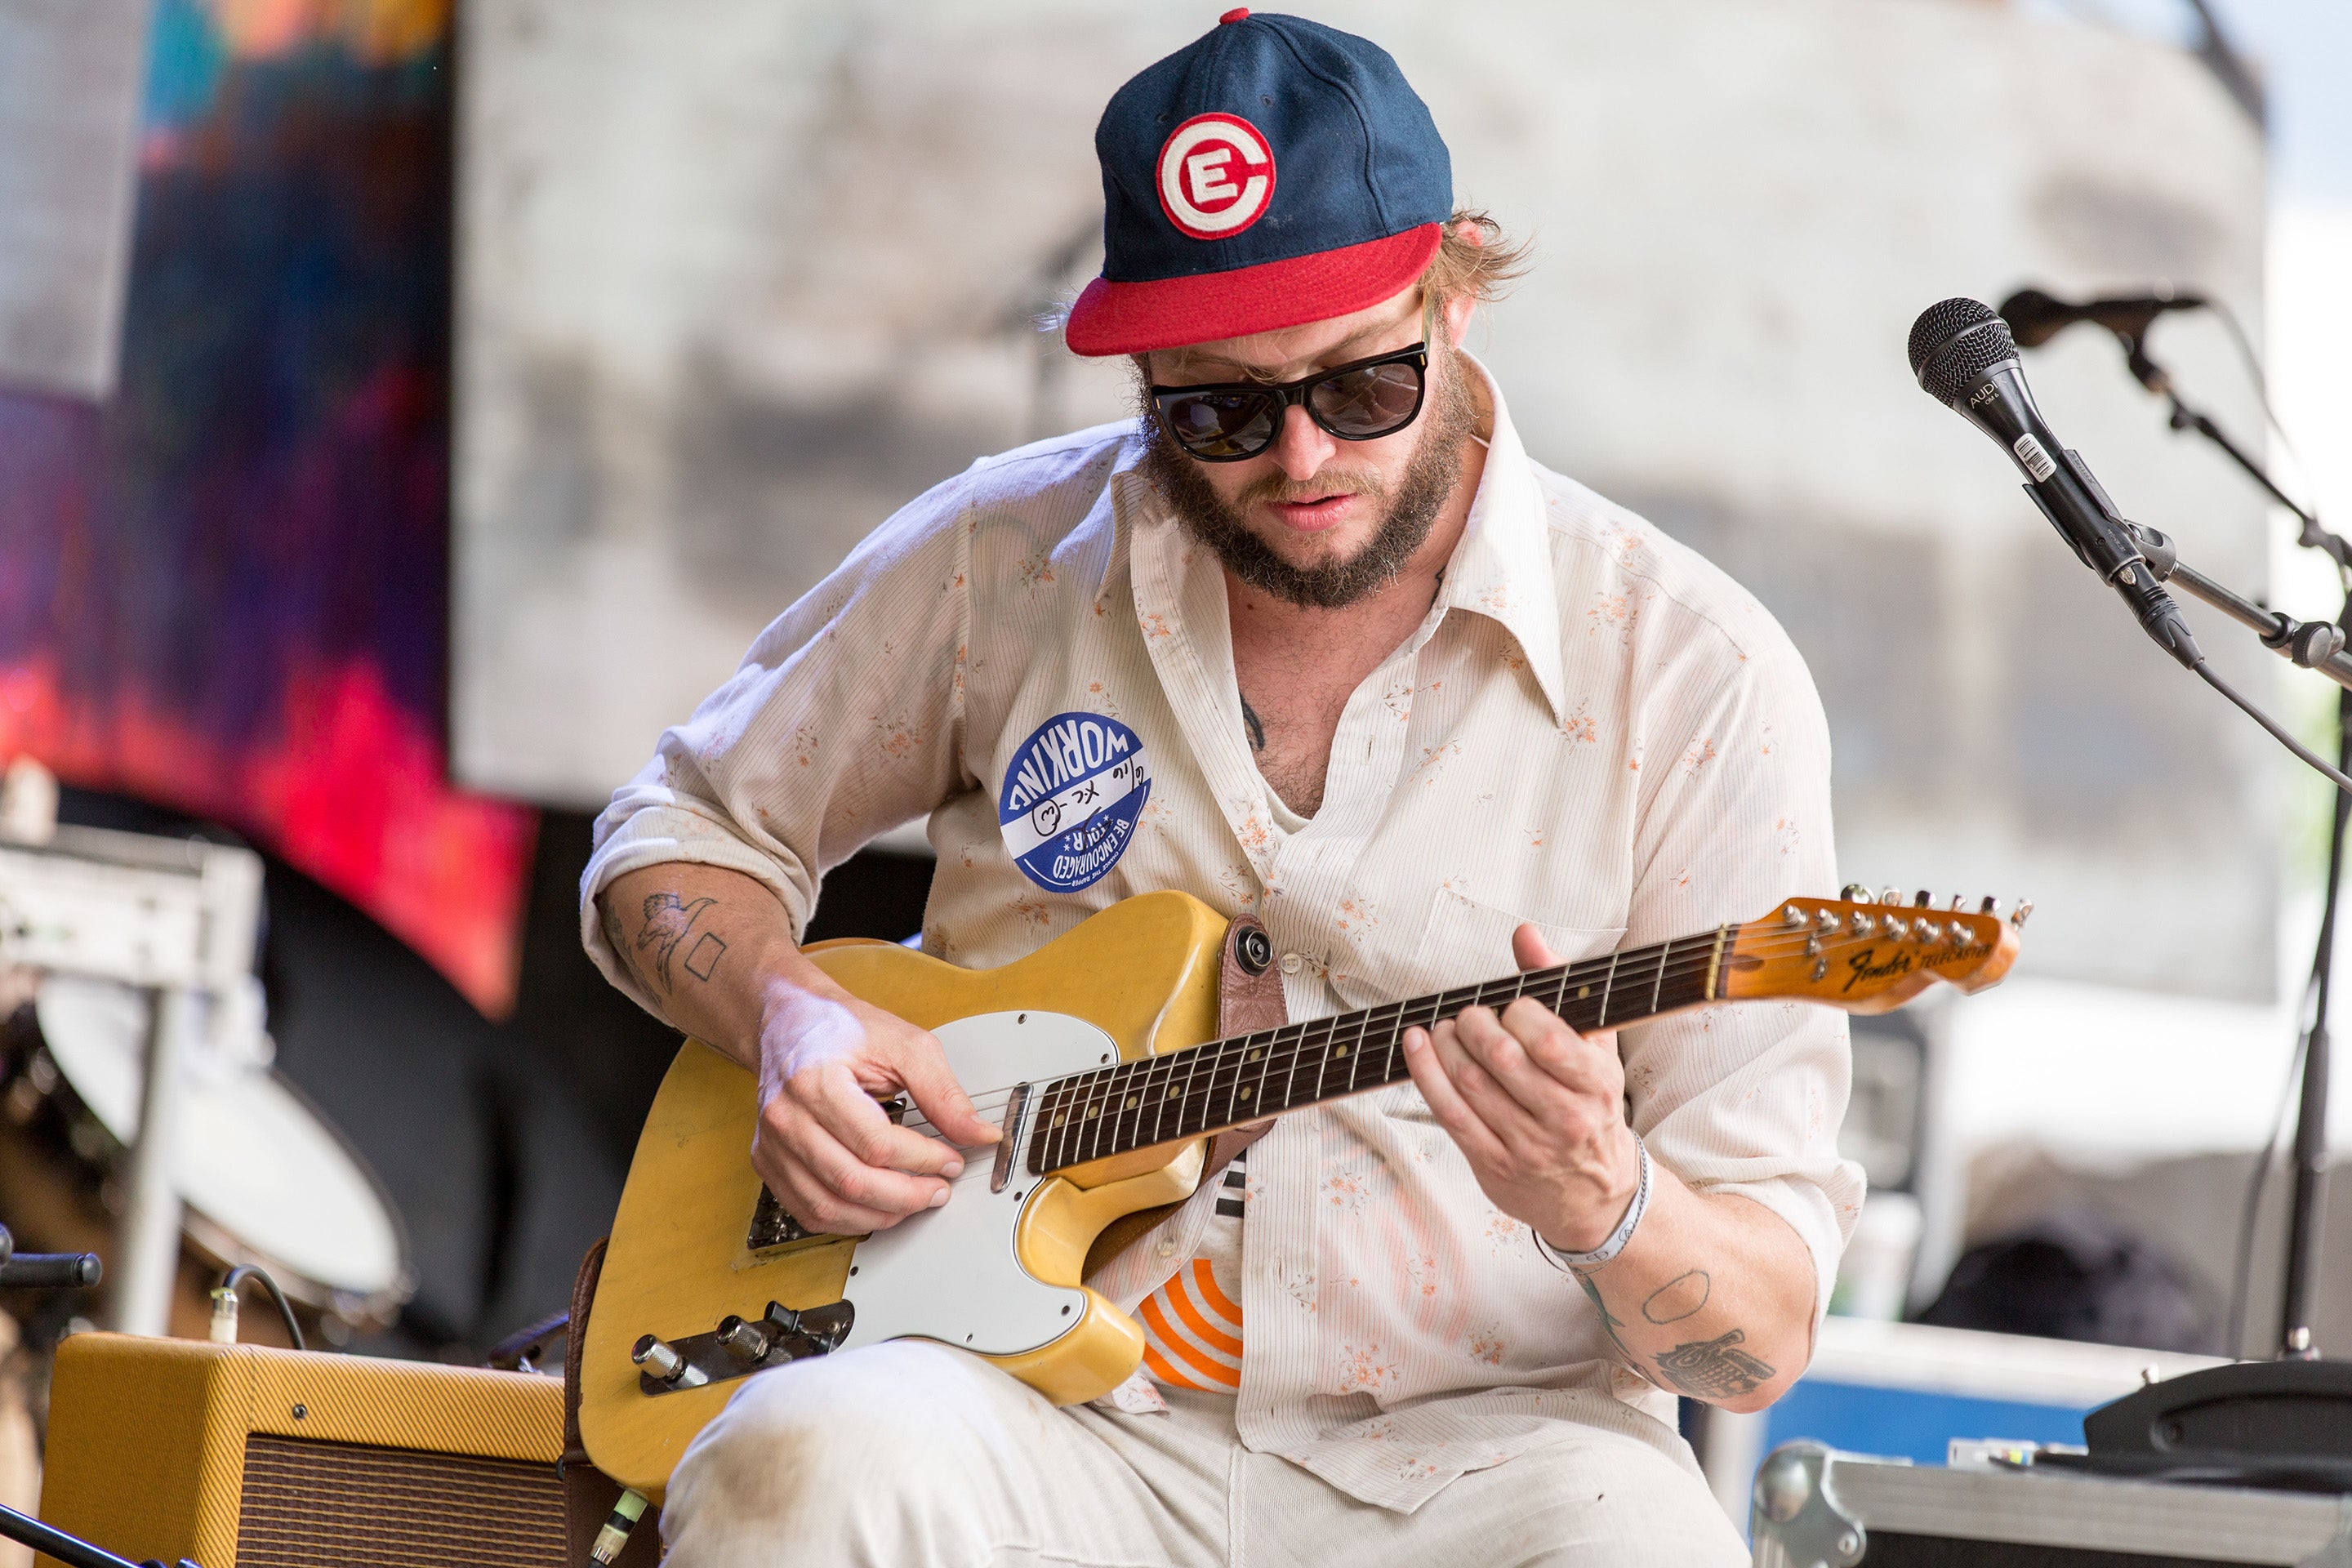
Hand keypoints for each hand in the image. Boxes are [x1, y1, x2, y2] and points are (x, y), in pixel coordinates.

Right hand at [752, 981, 1000, 1234]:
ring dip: (881, 1215)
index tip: (951, 1160)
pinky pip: (808, 1211)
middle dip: (907, 1195)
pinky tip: (879, 1207)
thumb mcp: (904, 1044)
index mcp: (816, 1081)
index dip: (923, 1160)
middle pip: (852, 1181)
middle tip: (939, 1189)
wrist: (790, 1022)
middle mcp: (786, 1117)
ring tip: (914, 1200)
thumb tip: (978, 1134)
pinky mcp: (767, 1161)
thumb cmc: (841, 1029)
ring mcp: (772, 1144)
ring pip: (828, 1206)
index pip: (876, 1143)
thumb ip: (943, 1092)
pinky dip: (849, 1219)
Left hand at [1402, 924, 1640, 1252]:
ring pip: (1469, 1084)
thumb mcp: (1594, 1045)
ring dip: (1444, 1045)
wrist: (1595, 1193)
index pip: (1547, 1040)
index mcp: (1596, 1085)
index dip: (1517, 1013)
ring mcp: (1527, 1147)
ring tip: (1444, 1029)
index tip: (1509, 1006)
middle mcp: (1565, 1119)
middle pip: (1500, 1059)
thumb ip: (1560, 985)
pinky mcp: (1493, 1165)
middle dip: (1473, 1024)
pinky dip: (1425, 1074)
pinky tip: (1417, 1047)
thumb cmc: (1591, 1104)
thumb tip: (1525, 935)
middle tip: (1469, 1015)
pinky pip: (1449, 1114)